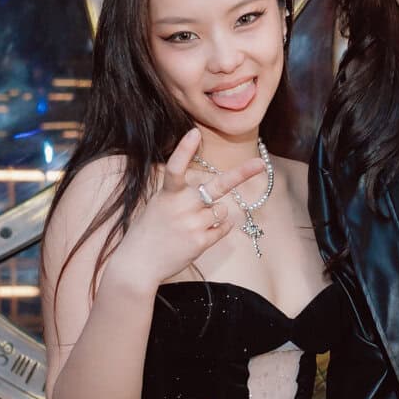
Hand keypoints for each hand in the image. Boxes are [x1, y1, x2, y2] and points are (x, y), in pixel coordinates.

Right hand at [107, 129, 265, 286]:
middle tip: (261, 164)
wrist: (137, 265)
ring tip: (192, 226)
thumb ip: (182, 197)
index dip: (184, 149)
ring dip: (214, 215)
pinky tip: (199, 236)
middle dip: (241, 174)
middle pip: (218, 186)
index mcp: (167, 194)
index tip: (194, 133)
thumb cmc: (149, 232)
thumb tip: (215, 200)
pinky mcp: (200, 242)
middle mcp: (181, 207)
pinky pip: (223, 229)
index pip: (175, 167)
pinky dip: (218, 229)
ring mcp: (192, 225)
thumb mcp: (159, 205)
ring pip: (222, 211)